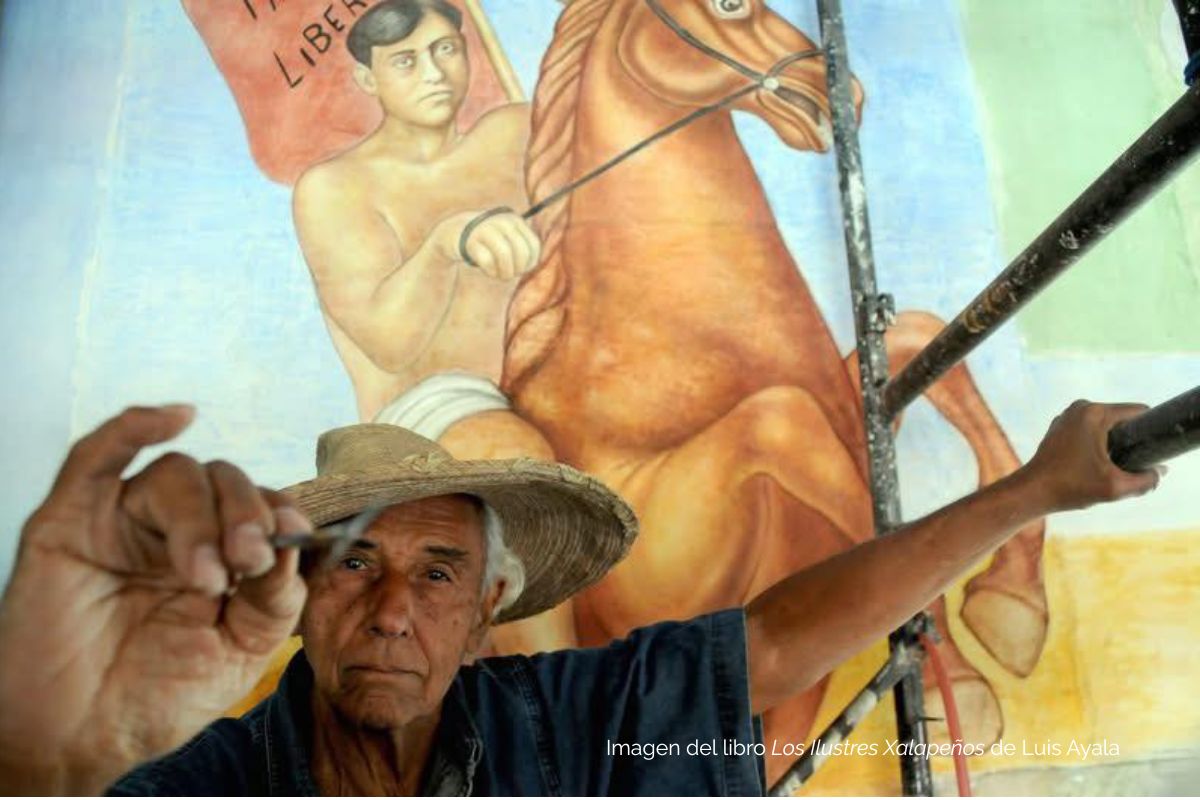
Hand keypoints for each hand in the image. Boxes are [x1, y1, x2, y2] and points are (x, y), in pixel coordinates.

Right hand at [0, 405, 309, 793]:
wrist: (81, 739)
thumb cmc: (158, 695)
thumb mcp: (241, 651)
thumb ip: (275, 596)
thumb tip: (294, 538)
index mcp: (224, 554)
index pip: (264, 507)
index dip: (283, 516)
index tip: (294, 541)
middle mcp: (177, 530)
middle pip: (225, 481)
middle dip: (247, 515)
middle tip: (248, 562)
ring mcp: (124, 521)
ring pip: (175, 474)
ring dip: (202, 516)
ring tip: (206, 576)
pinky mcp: (70, 522)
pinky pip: (97, 456)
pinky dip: (136, 427)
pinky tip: (176, 418)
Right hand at [440, 209, 541, 279]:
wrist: (454, 232)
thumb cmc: (487, 241)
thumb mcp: (507, 237)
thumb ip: (523, 246)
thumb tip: (533, 262)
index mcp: (514, 220)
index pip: (533, 246)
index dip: (530, 263)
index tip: (521, 269)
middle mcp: (502, 221)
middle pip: (521, 252)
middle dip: (518, 269)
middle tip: (509, 275)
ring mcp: (485, 228)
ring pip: (505, 255)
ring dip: (505, 272)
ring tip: (500, 276)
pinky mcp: (470, 240)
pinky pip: (487, 261)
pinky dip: (490, 271)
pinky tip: (488, 271)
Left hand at [1023, 400, 1162, 511]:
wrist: (1031, 492)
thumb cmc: (1070, 487)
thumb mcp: (1115, 487)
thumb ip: (1146, 480)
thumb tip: (1159, 470)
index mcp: (1095, 412)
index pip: (1139, 412)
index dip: (1149, 431)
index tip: (1146, 453)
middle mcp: (1080, 407)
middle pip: (1122, 421)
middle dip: (1129, 442)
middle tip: (1122, 467)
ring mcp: (1068, 416)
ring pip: (1106, 428)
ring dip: (1113, 446)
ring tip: (1104, 468)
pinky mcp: (1060, 427)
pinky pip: (1090, 433)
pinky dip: (1097, 447)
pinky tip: (1091, 467)